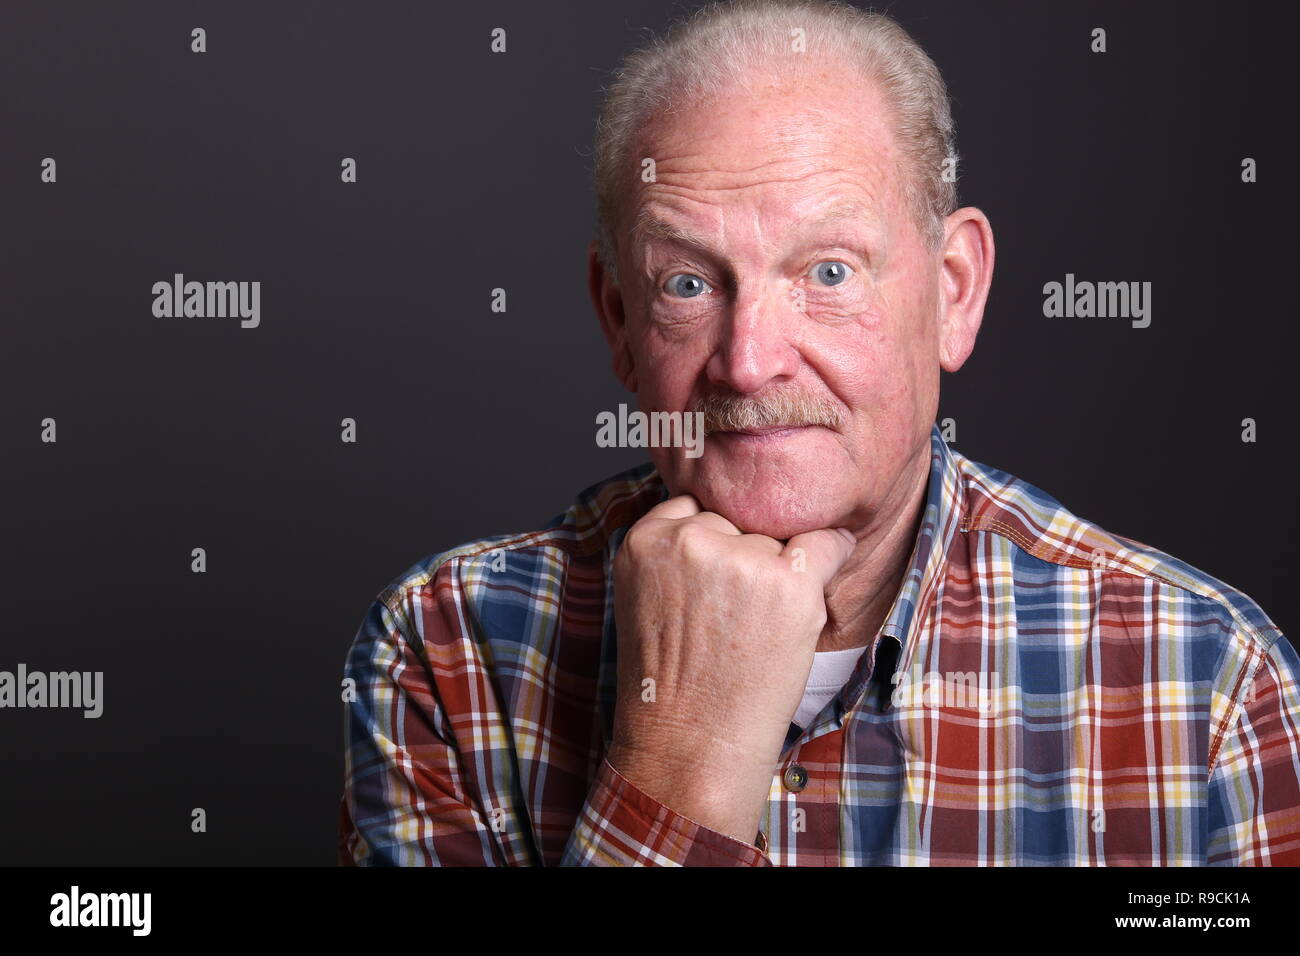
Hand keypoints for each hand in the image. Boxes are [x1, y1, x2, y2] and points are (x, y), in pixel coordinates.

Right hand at [605, 494, 855, 844]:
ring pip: (776, 540)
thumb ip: (672, 551)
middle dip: (742, 559)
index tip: (713, 583)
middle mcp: (691, 541)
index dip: (711, 544)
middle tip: (732, 618)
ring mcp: (742, 560)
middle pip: (737, 523)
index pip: (694, 507)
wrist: (691, 746)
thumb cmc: (670, 683)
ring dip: (777, 572)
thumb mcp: (643, 598)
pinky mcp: (789, 585)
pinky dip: (834, 553)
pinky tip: (828, 569)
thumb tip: (728, 514)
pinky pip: (827, 543)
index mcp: (644, 540)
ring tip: (755, 631)